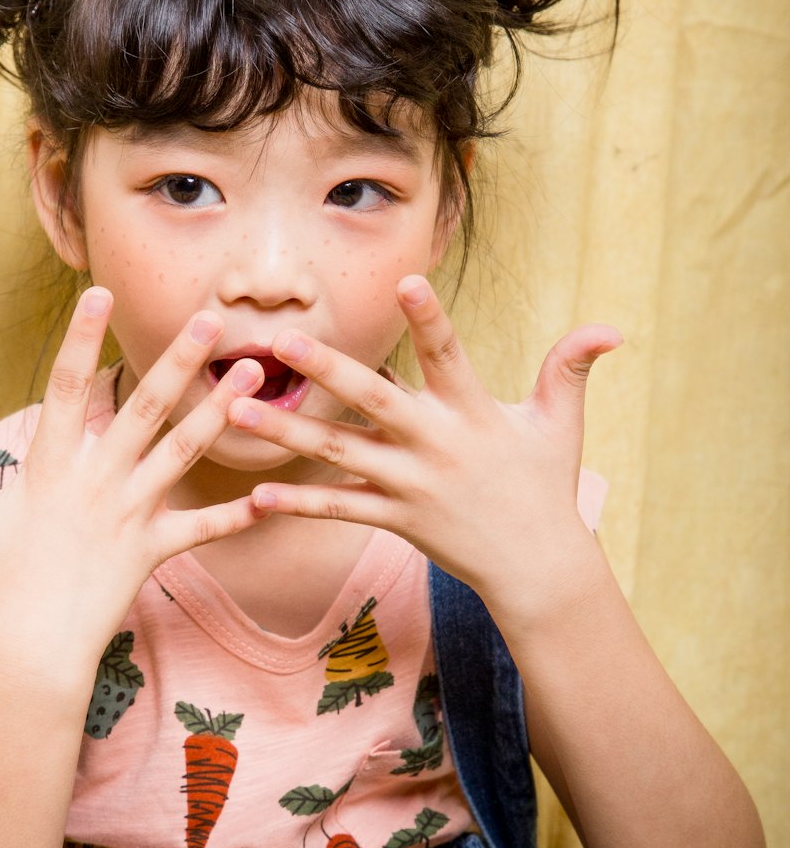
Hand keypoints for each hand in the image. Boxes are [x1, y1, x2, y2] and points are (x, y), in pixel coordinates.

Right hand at [0, 289, 265, 668]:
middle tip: (211, 320)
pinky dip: (233, 515)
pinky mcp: (152, 552)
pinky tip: (268, 497)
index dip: (81, 339)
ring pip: (181, 453)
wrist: (30, 653)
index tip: (101, 295)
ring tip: (254, 378)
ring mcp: (129, 515)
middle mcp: (96, 482)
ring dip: (217, 413)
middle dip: (177, 361)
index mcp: (50, 467)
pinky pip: (199, 530)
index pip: (65, 387)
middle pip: (142, 409)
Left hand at [227, 276, 620, 626]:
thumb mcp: (561, 424)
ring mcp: (410, 484)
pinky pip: (339, 509)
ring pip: (339, 454)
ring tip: (235, 411)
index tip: (407, 280)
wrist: (536, 566)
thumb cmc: (545, 486)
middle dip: (327, 370)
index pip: (450, 354)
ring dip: (286, 433)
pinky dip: (297, 503)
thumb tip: (612, 328)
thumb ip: (570, 368)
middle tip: (281, 342)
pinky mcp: (394, 518)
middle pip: (374, 401)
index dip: (431, 318)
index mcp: (473, 412)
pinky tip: (254, 495)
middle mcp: (436, 445)